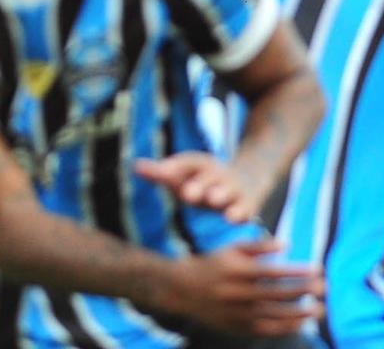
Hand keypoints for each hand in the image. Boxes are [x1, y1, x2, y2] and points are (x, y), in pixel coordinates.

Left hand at [133, 153, 255, 223]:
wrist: (247, 181)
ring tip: (215, 202)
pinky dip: (241, 214)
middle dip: (199, 186)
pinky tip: (234, 220)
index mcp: (200, 165)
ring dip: (223, 197)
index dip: (174, 167)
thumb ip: (161, 173)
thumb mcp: (184, 175)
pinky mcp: (248, 206)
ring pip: (228, 193)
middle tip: (187, 194)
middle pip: (207, 178)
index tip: (162, 172)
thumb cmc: (203, 183)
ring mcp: (233, 190)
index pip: (186, 163)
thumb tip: (135, 166)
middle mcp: (217, 175)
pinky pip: (246, 210)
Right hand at [156, 239, 319, 337]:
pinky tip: (301, 323)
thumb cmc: (213, 265)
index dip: (298, 271)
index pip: (275, 272)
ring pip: (275, 316)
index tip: (319, 269)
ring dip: (300, 313)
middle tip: (325, 288)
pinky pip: (266, 330)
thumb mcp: (232, 249)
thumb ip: (259, 246)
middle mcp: (237, 293)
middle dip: (304, 291)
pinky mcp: (237, 327)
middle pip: (278, 294)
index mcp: (237, 270)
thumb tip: (288, 245)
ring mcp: (237, 313)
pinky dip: (285, 327)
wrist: (182, 290)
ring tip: (320, 309)